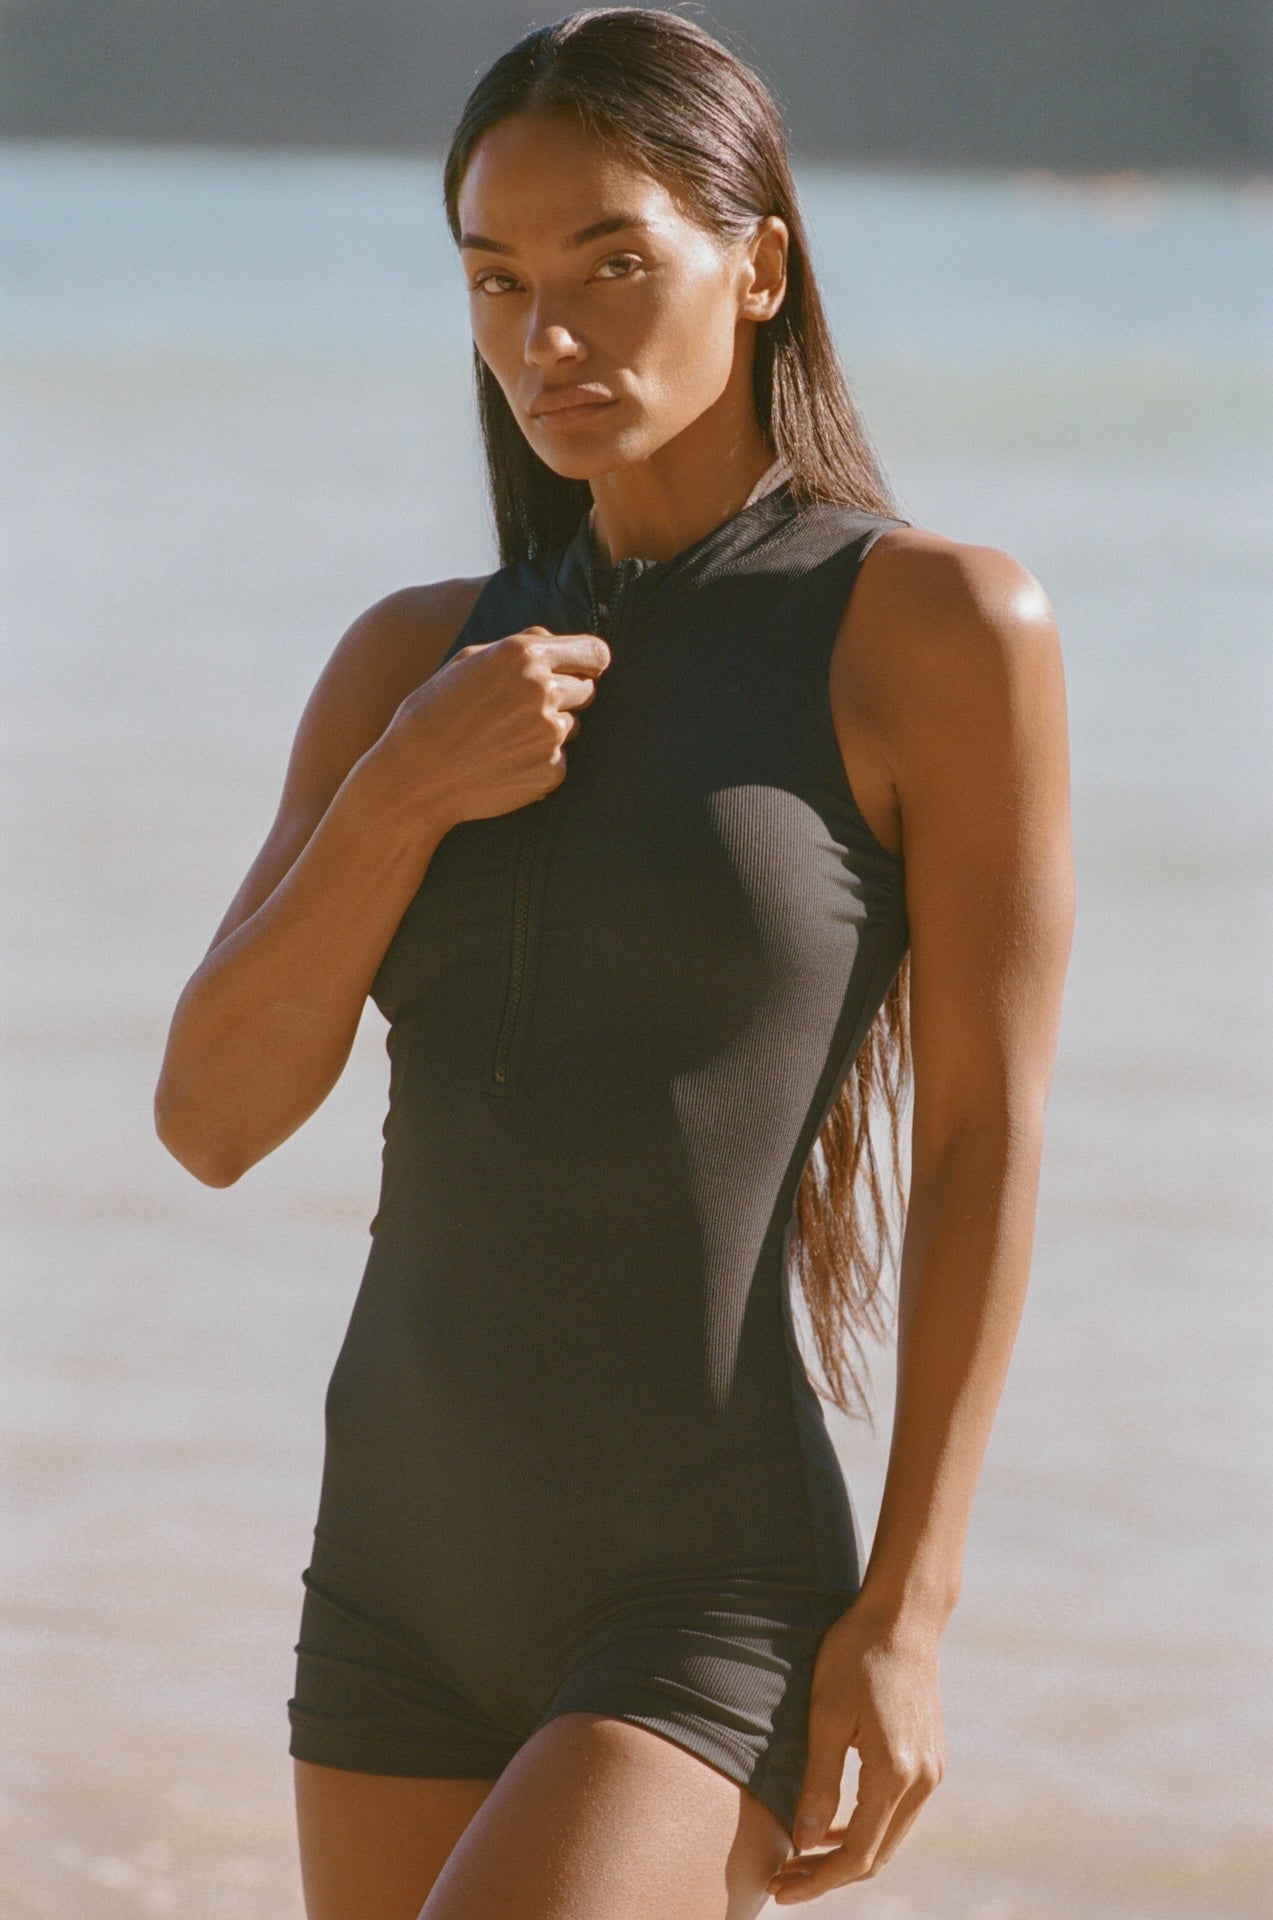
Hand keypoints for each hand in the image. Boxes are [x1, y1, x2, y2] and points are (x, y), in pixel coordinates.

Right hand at [376, 625, 610, 829]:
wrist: (415, 777)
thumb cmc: (433, 713)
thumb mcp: (466, 661)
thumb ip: (518, 644)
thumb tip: (555, 640)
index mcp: (523, 655)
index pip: (595, 653)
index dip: (590, 662)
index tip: (584, 670)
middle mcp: (543, 691)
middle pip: (587, 689)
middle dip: (565, 695)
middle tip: (523, 710)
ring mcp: (550, 734)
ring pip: (572, 725)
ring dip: (550, 729)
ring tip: (504, 738)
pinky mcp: (551, 771)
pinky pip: (560, 760)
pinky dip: (540, 761)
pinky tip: (504, 763)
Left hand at [767, 1596, 946, 1903]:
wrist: (902, 1617)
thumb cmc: (857, 1655)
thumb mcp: (826, 1715)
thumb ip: (819, 1782)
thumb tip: (805, 1842)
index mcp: (896, 1773)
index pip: (858, 1855)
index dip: (818, 1880)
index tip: (781, 1890)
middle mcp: (923, 1781)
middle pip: (877, 1855)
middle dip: (829, 1874)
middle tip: (783, 1880)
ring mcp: (932, 1770)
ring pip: (889, 1836)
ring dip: (847, 1854)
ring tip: (802, 1858)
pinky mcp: (930, 1758)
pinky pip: (897, 1811)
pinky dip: (865, 1827)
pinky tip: (834, 1823)